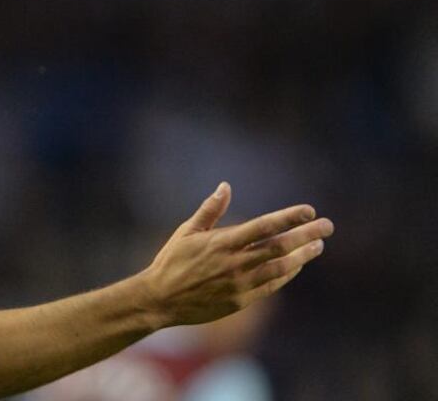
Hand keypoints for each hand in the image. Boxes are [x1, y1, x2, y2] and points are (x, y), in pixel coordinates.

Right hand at [140, 182, 333, 326]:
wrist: (161, 299)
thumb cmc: (172, 261)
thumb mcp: (187, 231)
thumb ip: (210, 210)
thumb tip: (226, 186)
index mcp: (222, 242)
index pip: (265, 226)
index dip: (290, 217)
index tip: (308, 210)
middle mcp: (234, 262)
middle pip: (280, 247)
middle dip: (307, 235)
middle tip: (327, 226)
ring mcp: (239, 283)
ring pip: (281, 268)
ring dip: (303, 256)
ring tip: (317, 246)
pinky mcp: (241, 301)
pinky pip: (271, 285)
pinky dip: (287, 274)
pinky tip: (297, 265)